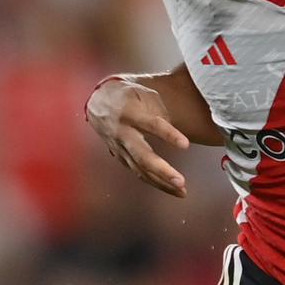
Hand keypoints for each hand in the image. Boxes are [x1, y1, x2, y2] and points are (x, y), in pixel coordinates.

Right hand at [88, 77, 191, 196]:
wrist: (98, 104)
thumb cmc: (127, 96)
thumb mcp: (143, 93)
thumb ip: (161, 106)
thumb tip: (186, 113)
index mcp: (129, 112)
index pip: (150, 124)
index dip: (168, 134)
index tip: (185, 145)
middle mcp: (123, 133)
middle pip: (142, 156)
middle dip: (162, 170)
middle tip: (180, 181)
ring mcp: (120, 149)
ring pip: (140, 169)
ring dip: (161, 182)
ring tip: (182, 191)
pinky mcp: (121, 158)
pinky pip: (139, 173)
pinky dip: (156, 183)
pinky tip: (173, 190)